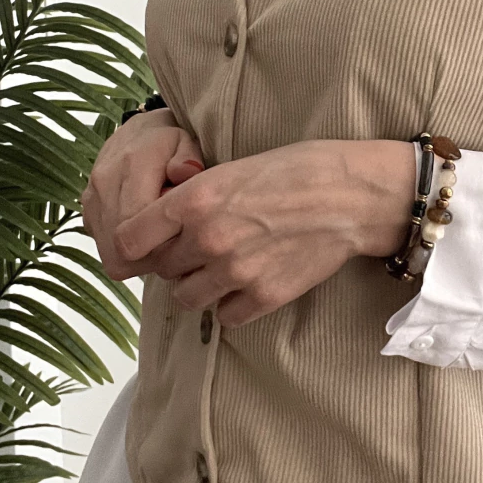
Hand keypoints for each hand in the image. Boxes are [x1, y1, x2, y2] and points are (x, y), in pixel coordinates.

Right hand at [81, 108, 205, 279]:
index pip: (138, 221)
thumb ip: (189, 158)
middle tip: (177, 242)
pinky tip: (147, 236)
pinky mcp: (87, 214)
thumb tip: (185, 172)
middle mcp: (104, 181)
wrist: (139, 134)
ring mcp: (91, 200)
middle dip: (154, 253)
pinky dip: (127, 252)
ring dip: (140, 256)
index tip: (185, 233)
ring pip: (112, 255)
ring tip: (163, 238)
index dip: (165, 239)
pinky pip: (105, 250)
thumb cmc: (170, 144)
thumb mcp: (187, 142)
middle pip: (123, 245)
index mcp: (132, 162)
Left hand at [111, 139, 415, 325]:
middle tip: (196, 247)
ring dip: (197, 285)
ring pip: (187, 297)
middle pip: (161, 268)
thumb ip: (195, 196)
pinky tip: (248, 282)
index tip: (144, 242)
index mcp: (196, 199)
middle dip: (172, 260)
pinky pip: (225, 316)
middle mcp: (208, 239)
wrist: (354, 195)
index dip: (134, 241)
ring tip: (221, 267)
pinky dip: (231, 304)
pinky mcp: (264, 296)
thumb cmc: (301, 169)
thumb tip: (165, 220)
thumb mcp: (235, 166)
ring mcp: (235, 272)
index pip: (128, 238)